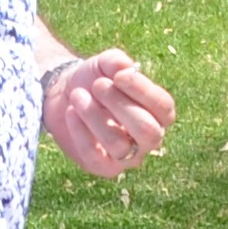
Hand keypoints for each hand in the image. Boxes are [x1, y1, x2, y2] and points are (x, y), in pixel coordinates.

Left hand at [44, 48, 174, 176]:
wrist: (64, 96)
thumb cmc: (95, 79)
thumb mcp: (105, 64)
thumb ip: (116, 61)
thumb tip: (124, 67)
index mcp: (158, 113)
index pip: (163, 107)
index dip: (143, 91)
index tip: (119, 75)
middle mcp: (149, 139)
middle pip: (148, 131)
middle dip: (121, 106)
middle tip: (97, 85)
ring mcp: (128, 157)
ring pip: (119, 145)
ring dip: (95, 116)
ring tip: (78, 95)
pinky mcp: (103, 167)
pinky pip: (95, 157)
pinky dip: (80, 132)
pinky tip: (71, 112)